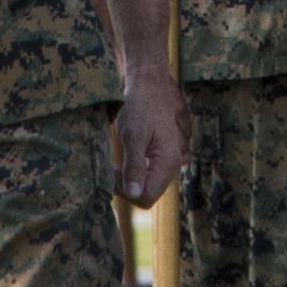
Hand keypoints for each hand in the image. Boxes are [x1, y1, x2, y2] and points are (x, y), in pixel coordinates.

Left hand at [112, 65, 187, 206]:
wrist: (150, 87)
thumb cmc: (141, 108)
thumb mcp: (133, 136)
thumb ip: (135, 167)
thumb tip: (134, 194)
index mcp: (167, 163)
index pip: (146, 198)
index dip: (127, 192)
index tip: (116, 172)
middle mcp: (172, 166)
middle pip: (147, 195)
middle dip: (128, 187)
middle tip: (115, 167)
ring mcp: (168, 162)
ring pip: (147, 186)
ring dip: (131, 179)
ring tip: (120, 162)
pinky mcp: (162, 157)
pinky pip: (149, 176)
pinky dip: (136, 172)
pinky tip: (129, 158)